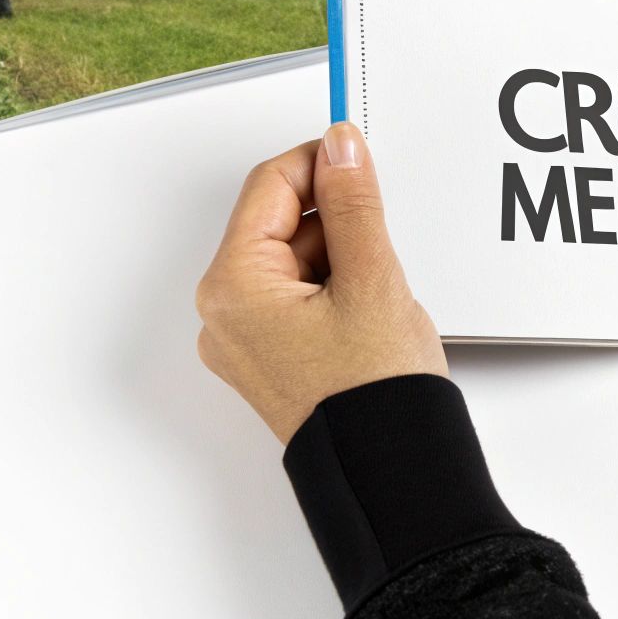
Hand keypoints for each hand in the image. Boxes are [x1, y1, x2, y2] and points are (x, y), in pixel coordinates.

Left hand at [196, 122, 447, 442]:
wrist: (391, 472)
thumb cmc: (374, 393)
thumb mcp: (371, 277)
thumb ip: (354, 201)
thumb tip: (340, 146)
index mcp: (233, 287)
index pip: (268, 186)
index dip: (319, 162)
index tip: (359, 152)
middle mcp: (226, 313)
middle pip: (278, 222)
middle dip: (335, 218)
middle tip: (381, 242)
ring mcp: (247, 339)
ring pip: (294, 259)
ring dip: (340, 254)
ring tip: (379, 292)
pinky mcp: (274, 357)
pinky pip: (299, 296)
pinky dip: (337, 287)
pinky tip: (370, 310)